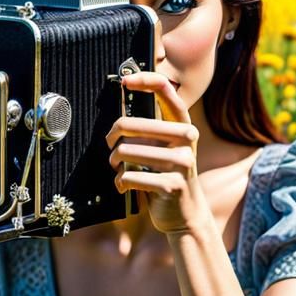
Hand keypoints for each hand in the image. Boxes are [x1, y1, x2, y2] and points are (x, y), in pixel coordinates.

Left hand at [104, 71, 211, 234]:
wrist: (185, 215)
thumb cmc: (167, 176)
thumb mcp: (165, 148)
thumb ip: (151, 129)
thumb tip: (120, 110)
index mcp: (183, 124)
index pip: (166, 90)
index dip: (144, 80)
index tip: (125, 81)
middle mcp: (186, 138)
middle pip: (130, 125)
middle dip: (111, 138)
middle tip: (110, 146)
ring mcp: (181, 162)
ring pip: (125, 152)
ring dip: (114, 163)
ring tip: (118, 168)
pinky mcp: (171, 185)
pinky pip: (129, 177)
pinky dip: (120, 182)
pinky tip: (124, 186)